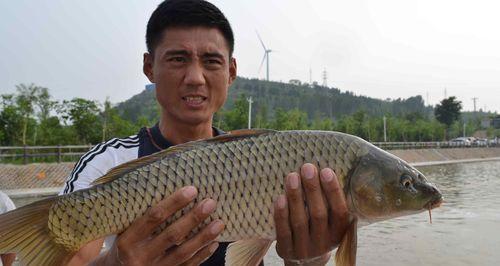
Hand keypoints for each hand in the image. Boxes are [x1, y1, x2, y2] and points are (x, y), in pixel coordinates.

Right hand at [91, 186, 223, 265]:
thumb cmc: (124, 247)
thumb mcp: (124, 232)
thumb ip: (142, 216)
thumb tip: (170, 188)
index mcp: (128, 240)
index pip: (154, 217)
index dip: (174, 203)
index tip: (192, 190)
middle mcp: (140, 256)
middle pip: (172, 235)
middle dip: (193, 218)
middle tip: (210, 203)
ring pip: (183, 253)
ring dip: (203, 237)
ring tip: (219, 223)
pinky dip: (201, 255)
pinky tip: (213, 243)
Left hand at [274, 164, 349, 265]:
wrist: (306, 261)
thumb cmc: (319, 230)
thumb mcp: (331, 222)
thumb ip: (330, 202)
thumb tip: (324, 168)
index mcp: (339, 232)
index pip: (339, 211)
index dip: (333, 191)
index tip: (326, 170)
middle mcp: (324, 241)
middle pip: (318, 214)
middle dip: (313, 189)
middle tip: (307, 167)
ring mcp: (305, 248)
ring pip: (300, 221)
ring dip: (295, 197)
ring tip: (292, 176)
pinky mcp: (287, 250)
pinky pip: (284, 231)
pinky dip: (281, 214)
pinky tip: (280, 198)